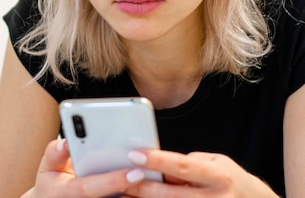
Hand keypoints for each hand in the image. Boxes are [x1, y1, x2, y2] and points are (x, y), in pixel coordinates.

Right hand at [22, 139, 146, 197]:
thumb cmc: (52, 184)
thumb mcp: (47, 167)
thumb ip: (55, 153)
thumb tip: (66, 142)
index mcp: (66, 193)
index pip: (90, 189)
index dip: (113, 181)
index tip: (135, 172)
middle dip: (133, 188)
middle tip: (154, 174)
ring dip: (139, 194)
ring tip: (158, 181)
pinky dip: (135, 195)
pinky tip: (152, 185)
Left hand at [122, 149, 278, 197]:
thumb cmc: (230, 179)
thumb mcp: (216, 163)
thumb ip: (189, 164)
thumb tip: (157, 168)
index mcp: (219, 176)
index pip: (183, 167)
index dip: (157, 161)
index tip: (134, 154)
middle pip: (171, 195)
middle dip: (142, 187)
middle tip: (118, 177)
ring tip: (120, 193)